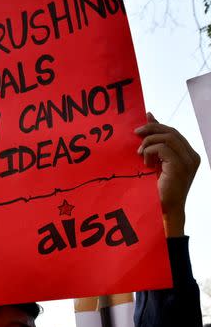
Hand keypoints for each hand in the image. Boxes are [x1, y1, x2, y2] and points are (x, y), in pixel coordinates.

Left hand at [136, 113, 200, 236]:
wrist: (163, 210)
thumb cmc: (157, 189)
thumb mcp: (156, 162)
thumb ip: (155, 143)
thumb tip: (149, 116)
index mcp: (188, 155)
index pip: (174, 133)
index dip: (158, 125)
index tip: (141, 124)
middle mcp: (192, 156)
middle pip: (171, 132)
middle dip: (152, 129)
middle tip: (135, 133)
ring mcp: (188, 161)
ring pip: (168, 137)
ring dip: (149, 142)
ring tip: (139, 154)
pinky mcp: (179, 166)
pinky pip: (163, 148)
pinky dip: (150, 152)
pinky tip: (145, 164)